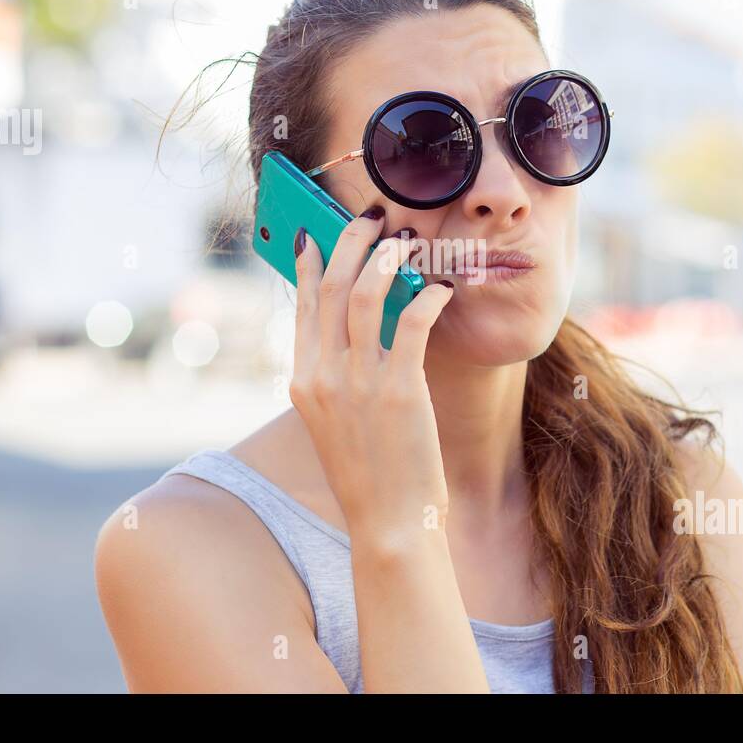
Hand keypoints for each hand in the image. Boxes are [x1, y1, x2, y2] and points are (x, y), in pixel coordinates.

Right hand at [289, 208, 455, 545]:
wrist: (388, 523)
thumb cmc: (369, 474)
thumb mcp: (334, 422)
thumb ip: (335, 377)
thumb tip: (353, 330)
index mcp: (303, 381)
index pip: (301, 305)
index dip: (308, 262)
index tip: (315, 232)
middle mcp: (324, 376)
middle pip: (329, 286)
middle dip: (350, 242)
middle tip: (373, 219)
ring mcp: (360, 383)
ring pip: (365, 294)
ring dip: (387, 259)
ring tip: (407, 243)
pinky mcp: (400, 391)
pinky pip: (412, 322)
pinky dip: (427, 297)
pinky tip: (441, 290)